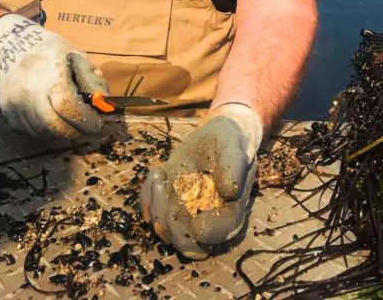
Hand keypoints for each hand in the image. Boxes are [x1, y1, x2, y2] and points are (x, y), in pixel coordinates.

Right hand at [0, 13, 108, 141]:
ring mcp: (16, 107)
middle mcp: (29, 94)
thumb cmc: (48, 50)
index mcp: (49, 75)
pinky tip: (57, 121)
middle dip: (76, 133)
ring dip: (63, 134)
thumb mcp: (75, 54)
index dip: (86, 120)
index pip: (68, 107)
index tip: (98, 125)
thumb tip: (106, 105)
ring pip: (44, 133)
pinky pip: (33, 131)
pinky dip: (48, 131)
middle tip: (89, 132)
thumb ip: (92, 79)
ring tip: (76, 127)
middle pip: (55, 126)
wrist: (10, 47)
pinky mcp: (9, 116)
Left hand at [140, 103, 262, 258]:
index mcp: (230, 214)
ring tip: (160, 175)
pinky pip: (151, 212)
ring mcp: (186, 215)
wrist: (217, 137)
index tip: (199, 221)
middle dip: (173, 226)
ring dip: (157, 208)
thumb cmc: (230, 142)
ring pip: (165, 231)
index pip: (219, 235)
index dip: (208, 233)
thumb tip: (230, 191)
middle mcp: (208, 221)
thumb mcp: (234, 145)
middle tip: (168, 192)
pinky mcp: (169, 204)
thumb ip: (233, 165)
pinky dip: (148, 197)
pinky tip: (158, 172)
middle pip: (188, 246)